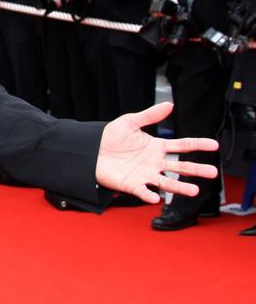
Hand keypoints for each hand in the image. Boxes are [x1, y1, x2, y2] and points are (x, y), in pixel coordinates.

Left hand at [95, 102, 217, 202]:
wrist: (89, 150)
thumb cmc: (109, 137)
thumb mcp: (129, 122)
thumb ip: (149, 115)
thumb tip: (169, 105)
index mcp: (156, 147)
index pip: (181, 146)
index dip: (197, 144)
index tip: (214, 145)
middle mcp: (154, 163)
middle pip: (180, 167)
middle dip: (196, 170)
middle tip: (213, 172)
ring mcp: (144, 174)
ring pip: (167, 183)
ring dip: (180, 187)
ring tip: (194, 190)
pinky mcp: (131, 184)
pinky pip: (142, 191)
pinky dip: (148, 195)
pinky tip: (155, 197)